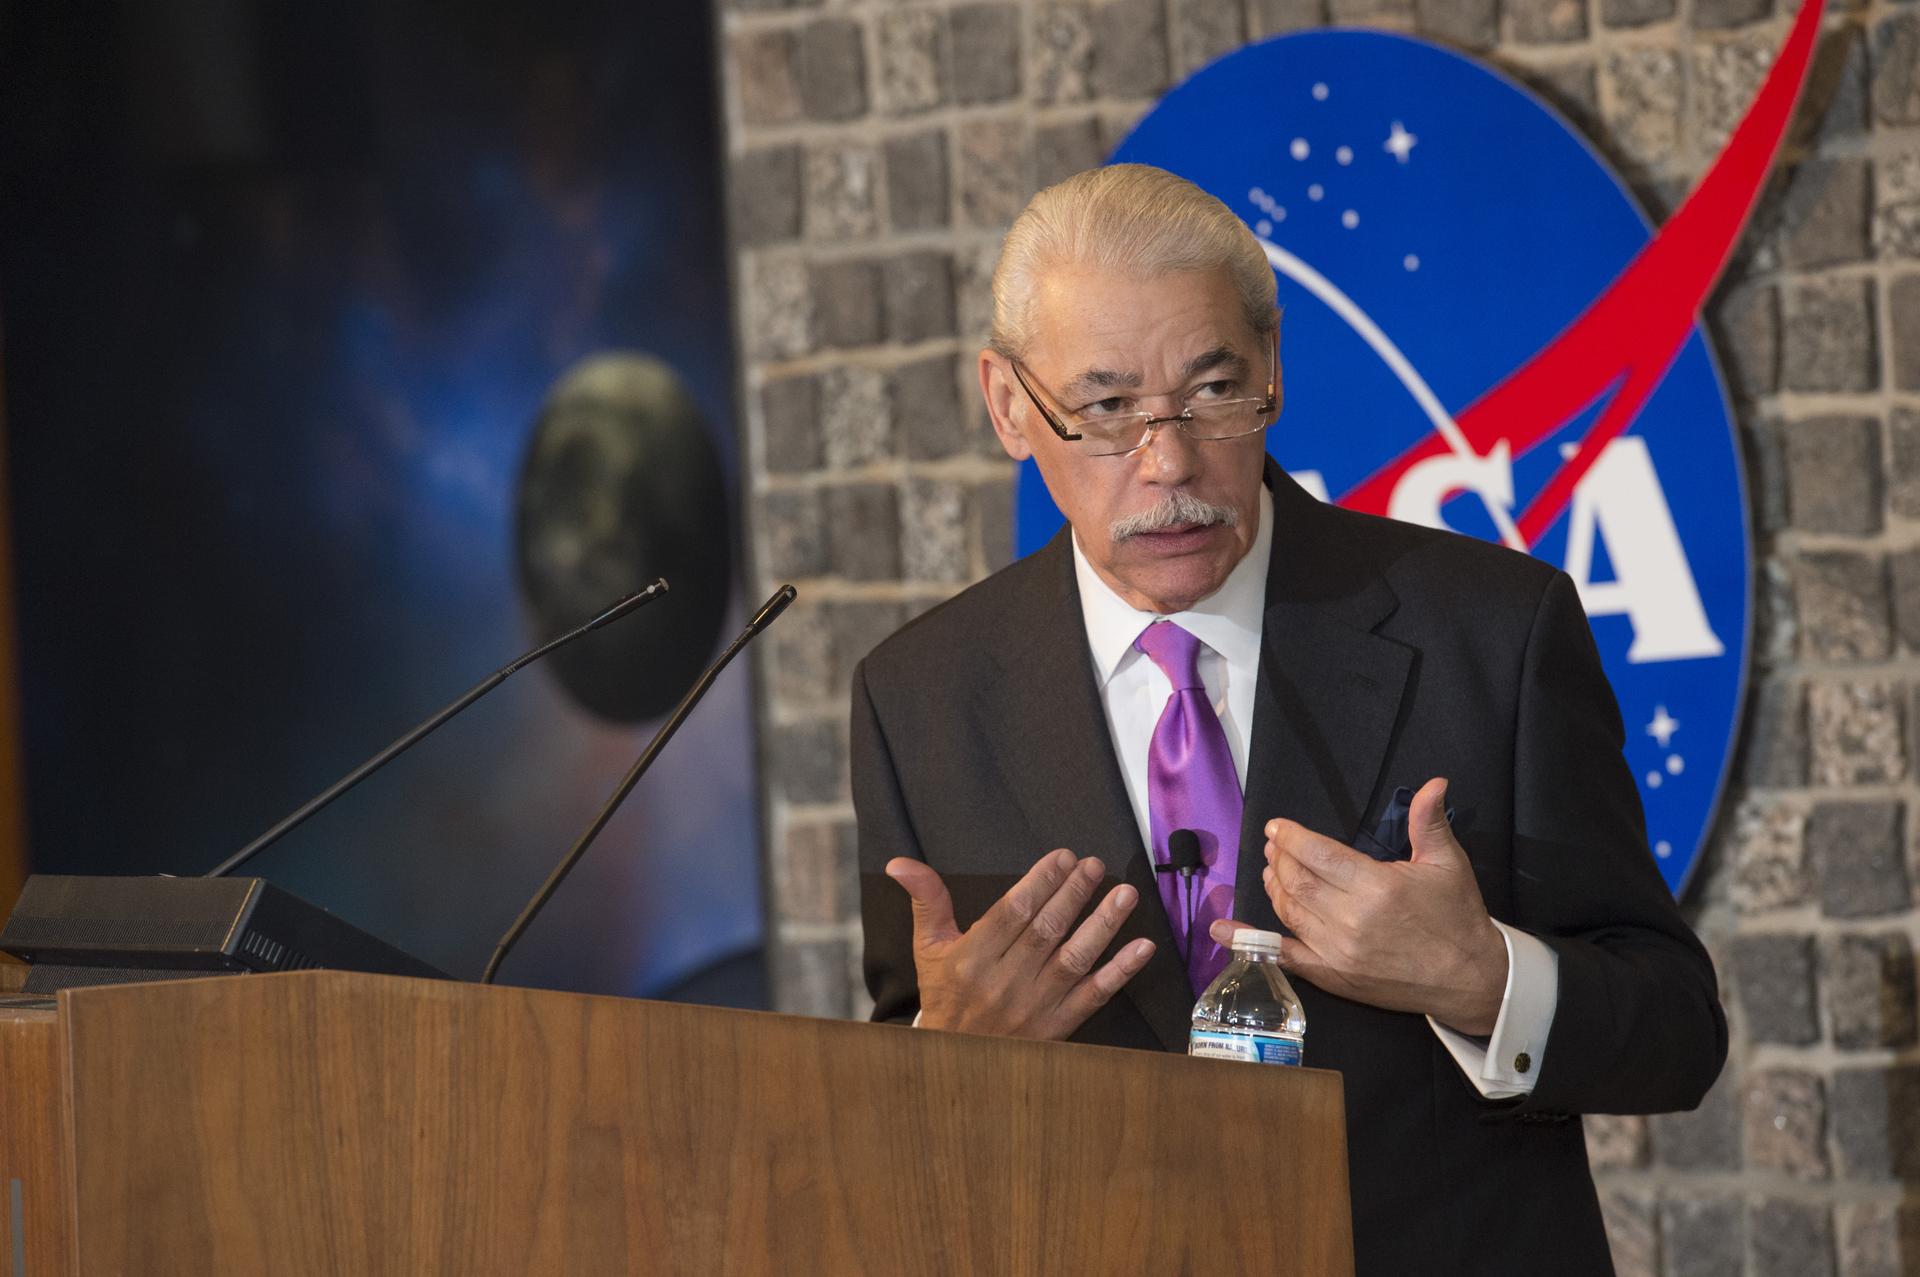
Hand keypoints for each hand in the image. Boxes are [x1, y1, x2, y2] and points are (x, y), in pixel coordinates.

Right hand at [886, 848, 1155, 1039]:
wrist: (954, 1060)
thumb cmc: (945, 995)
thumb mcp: (929, 947)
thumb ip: (926, 900)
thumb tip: (899, 862)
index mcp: (971, 959)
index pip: (1012, 914)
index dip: (1040, 883)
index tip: (1064, 858)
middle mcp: (1004, 983)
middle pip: (1046, 931)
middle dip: (1074, 894)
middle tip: (1095, 866)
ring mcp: (1034, 1007)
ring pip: (1074, 960)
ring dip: (1103, 925)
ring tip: (1125, 894)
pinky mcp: (1058, 1027)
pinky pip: (1094, 996)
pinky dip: (1120, 972)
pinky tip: (1142, 948)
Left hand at [1213, 777, 1507, 1034]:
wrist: (1470, 979)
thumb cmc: (1457, 916)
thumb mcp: (1448, 863)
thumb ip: (1429, 820)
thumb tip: (1434, 781)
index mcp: (1377, 887)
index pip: (1318, 854)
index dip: (1291, 837)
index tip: (1277, 827)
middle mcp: (1352, 920)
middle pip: (1297, 881)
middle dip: (1279, 858)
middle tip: (1274, 844)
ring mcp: (1338, 952)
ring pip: (1289, 911)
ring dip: (1273, 887)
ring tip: (1271, 869)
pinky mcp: (1333, 976)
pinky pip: (1284, 956)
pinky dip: (1250, 940)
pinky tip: (1223, 929)